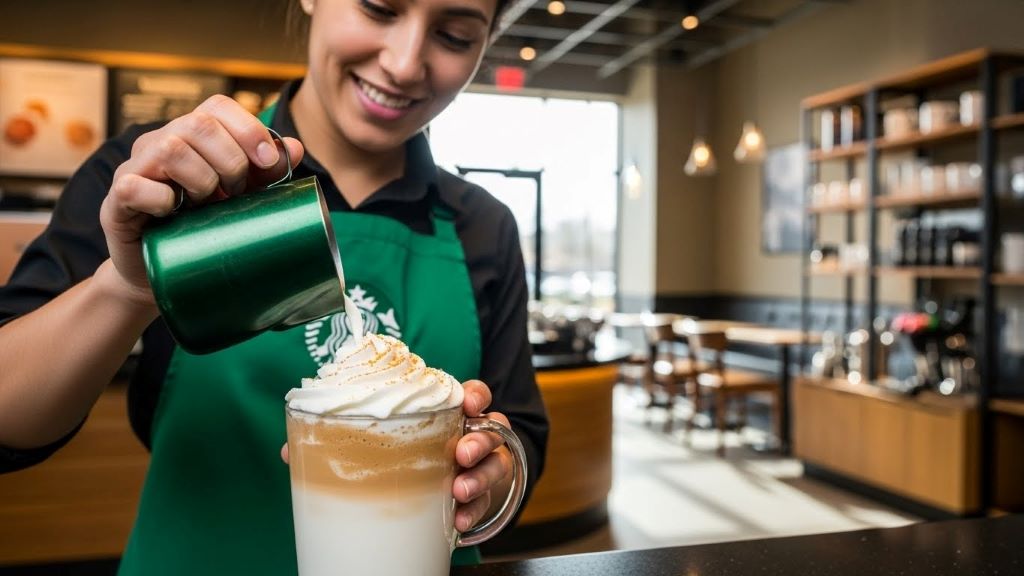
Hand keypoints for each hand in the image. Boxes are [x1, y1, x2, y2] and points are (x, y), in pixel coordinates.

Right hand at [99, 94, 303, 304]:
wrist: (163, 274)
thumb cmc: (203, 229)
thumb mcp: (240, 198)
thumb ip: (264, 173)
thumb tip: (294, 146)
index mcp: (190, 136)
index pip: (217, 106)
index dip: (247, 128)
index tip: (267, 161)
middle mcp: (159, 143)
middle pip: (199, 124)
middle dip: (230, 160)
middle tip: (235, 192)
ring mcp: (134, 169)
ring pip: (171, 148)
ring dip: (201, 179)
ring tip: (205, 205)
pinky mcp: (116, 201)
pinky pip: (134, 185)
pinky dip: (161, 199)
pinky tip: (173, 213)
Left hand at [279, 380, 515, 533]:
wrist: (436, 488)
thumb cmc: (405, 454)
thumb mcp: (381, 441)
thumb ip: (343, 438)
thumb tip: (291, 450)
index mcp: (448, 415)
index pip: (473, 395)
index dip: (474, 396)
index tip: (468, 403)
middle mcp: (471, 436)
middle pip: (491, 429)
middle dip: (478, 441)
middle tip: (460, 454)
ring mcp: (479, 466)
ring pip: (494, 465)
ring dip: (479, 478)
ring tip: (458, 491)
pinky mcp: (480, 496)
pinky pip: (485, 502)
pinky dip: (472, 511)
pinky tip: (456, 522)